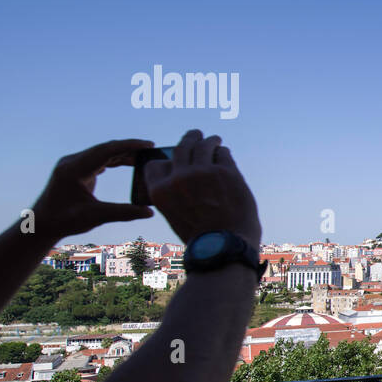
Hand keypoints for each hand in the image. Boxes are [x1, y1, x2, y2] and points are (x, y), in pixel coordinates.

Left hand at [31, 139, 156, 239]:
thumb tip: (150, 212)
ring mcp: (73, 164)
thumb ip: (123, 213)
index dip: (129, 146)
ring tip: (144, 157)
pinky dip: (114, 160)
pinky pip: (98, 160)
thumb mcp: (95, 217)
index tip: (149, 144)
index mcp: (74, 169)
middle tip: (152, 148)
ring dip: (123, 154)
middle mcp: (72, 162)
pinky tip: (127, 163)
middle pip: (105, 148)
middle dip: (129, 147)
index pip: (105, 150)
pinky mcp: (75, 170)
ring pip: (102, 153)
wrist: (41, 223)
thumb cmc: (64, 220)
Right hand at [146, 130, 261, 247]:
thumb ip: (175, 194)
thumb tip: (182, 173)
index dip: (166, 160)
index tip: (173, 157)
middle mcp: (178, 177)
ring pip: (204, 146)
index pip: (156, 164)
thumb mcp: (175, 216)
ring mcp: (202, 172)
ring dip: (209, 140)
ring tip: (214, 139)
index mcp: (160, 190)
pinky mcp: (225, 172)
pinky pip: (223, 154)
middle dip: (189, 138)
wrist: (225, 246)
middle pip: (181, 148)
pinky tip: (224, 154)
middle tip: (195, 134)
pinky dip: (223, 153)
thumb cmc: (201, 236)